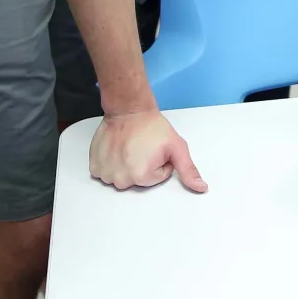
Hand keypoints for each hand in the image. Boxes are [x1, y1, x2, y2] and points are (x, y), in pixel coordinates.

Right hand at [89, 110, 206, 191]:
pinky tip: (118, 150)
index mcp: (141, 176)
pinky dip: (111, 164)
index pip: (157, 178)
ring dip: (127, 166)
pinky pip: (105, 173)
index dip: (161, 162)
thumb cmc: (152, 126)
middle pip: (138, 180)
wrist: (129, 110)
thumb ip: (188, 170)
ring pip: (122, 178)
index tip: (156, 149)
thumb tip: (202, 188)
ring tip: (130, 148)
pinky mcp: (95, 166)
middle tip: (143, 148)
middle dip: (144, 166)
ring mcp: (105, 172)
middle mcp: (121, 178)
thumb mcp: (177, 147)